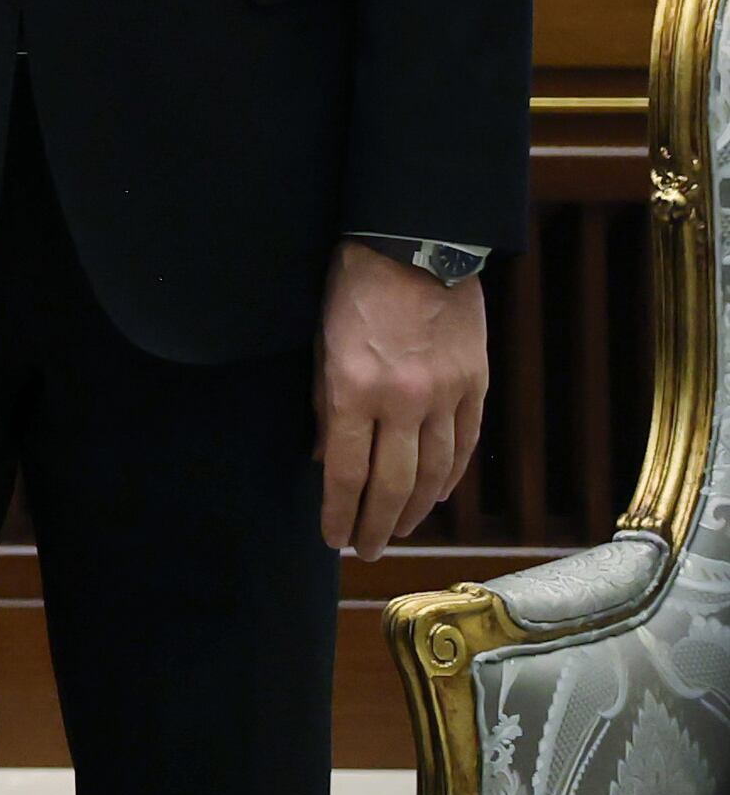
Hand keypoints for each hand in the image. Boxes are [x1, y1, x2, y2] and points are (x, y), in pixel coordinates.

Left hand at [320, 242, 489, 558]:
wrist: (414, 244)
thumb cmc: (352, 287)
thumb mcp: (319, 344)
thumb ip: (324, 407)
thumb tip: (326, 461)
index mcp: (354, 389)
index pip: (346, 472)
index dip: (339, 512)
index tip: (332, 537)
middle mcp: (403, 400)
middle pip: (393, 483)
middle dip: (377, 524)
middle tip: (366, 550)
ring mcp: (445, 395)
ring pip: (434, 473)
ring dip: (415, 509)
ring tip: (398, 531)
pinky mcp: (475, 385)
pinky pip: (464, 445)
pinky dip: (451, 477)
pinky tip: (437, 496)